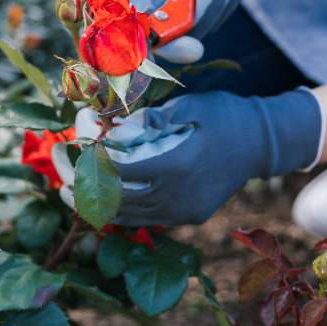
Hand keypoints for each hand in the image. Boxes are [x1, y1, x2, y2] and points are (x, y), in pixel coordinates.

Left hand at [59, 89, 322, 225]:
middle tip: (63, 183)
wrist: (263, 143)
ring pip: (132, 217)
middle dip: (88, 192)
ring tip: (76, 194)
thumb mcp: (187, 107)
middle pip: (120, 202)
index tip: (77, 151)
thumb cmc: (225, 116)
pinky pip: (149, 218)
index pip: (122, 172)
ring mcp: (185, 211)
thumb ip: (149, 120)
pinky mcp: (190, 217)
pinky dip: (126, 210)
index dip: (95, 164)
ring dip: (102, 206)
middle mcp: (179, 196)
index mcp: (176, 165)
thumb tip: (113, 129)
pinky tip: (109, 198)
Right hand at [77, 0, 263, 63]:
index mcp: (124, 25)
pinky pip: (229, 2)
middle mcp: (157, 32)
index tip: (192, 48)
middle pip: (190, 33)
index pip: (146, 49)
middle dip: (210, 4)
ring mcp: (184, 24)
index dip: (168, 52)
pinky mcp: (205, 10)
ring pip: (215, 17)